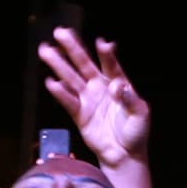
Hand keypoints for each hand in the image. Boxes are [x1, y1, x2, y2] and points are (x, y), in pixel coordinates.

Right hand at [38, 27, 149, 167]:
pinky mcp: (80, 114)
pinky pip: (68, 101)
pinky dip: (60, 92)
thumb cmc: (136, 132)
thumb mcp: (140, 114)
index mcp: (119, 84)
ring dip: (58, 64)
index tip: (102, 43)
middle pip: (85, 64)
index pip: (111, 65)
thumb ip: (130, 99)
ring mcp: (88, 99)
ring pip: (71, 78)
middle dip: (73, 48)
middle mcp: (100, 87)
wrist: (124, 154)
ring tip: (46, 50)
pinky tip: (51, 82)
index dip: (106, 55)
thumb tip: (117, 86)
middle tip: (60, 32)